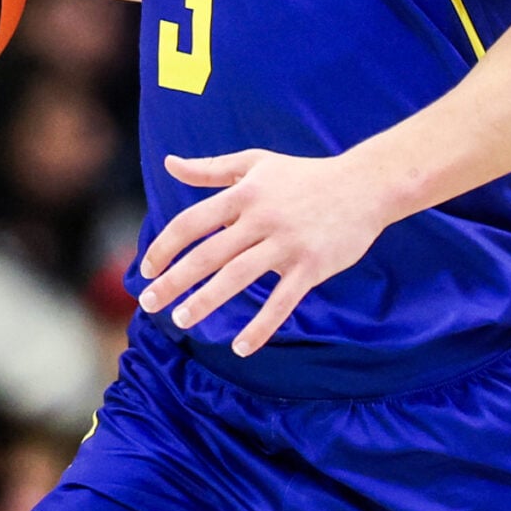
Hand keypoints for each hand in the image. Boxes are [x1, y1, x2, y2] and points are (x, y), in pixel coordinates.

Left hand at [136, 149, 401, 355]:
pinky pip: (281, 302)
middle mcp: (261, 218)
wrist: (364, 185)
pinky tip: (239, 347)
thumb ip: (210, 169)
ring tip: (181, 321)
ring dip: (206, 302)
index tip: (146, 269)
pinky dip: (260, 327)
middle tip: (148, 303)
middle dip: (174, 280)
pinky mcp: (311, 267)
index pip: (192, 222)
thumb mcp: (256, 163)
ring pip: (237, 278)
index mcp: (243, 194)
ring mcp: (286, 244)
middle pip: (208, 254)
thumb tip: (169, 164)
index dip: (165, 246)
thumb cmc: (304, 175)